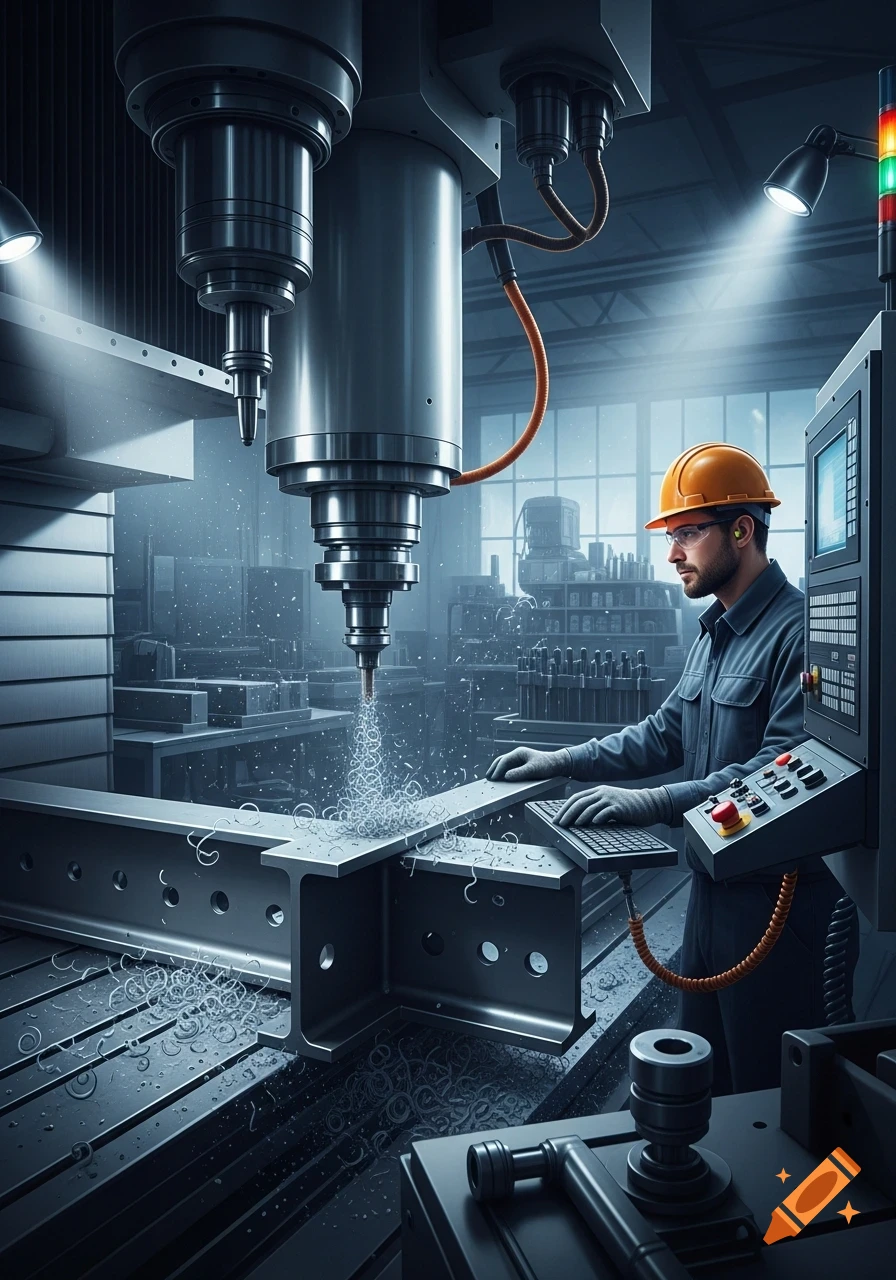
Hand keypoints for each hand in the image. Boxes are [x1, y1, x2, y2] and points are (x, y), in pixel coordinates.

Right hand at [485, 747, 570, 782]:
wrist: (559, 764)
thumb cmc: (548, 765)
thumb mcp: (534, 770)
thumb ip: (520, 773)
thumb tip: (506, 776)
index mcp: (519, 753)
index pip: (504, 761)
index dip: (497, 770)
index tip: (492, 778)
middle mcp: (518, 755)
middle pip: (501, 761)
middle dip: (494, 769)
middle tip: (487, 778)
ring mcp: (520, 759)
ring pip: (504, 764)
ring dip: (497, 770)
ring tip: (491, 778)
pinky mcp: (523, 764)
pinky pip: (510, 768)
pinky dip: (504, 772)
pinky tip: (502, 779)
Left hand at [554, 784, 671, 827]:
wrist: (649, 804)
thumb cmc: (628, 807)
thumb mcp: (609, 804)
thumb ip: (596, 808)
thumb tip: (578, 820)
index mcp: (598, 791)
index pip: (576, 798)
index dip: (564, 808)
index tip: (556, 819)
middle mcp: (602, 793)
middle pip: (580, 802)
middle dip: (567, 813)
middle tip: (560, 824)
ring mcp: (611, 799)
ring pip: (590, 806)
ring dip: (580, 816)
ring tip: (573, 825)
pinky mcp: (620, 807)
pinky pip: (606, 811)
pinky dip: (598, 817)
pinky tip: (593, 823)